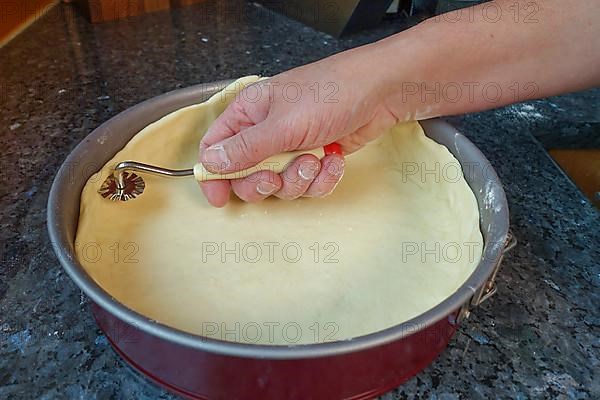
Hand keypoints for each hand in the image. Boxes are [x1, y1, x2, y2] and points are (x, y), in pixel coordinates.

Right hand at [198, 50, 399, 206]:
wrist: (382, 93)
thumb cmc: (331, 96)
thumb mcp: (283, 124)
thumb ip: (246, 149)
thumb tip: (210, 164)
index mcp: (249, 114)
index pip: (215, 148)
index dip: (214, 175)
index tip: (220, 198)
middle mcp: (266, 132)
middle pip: (246, 175)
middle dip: (264, 183)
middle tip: (277, 178)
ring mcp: (292, 147)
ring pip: (280, 184)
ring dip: (299, 179)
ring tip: (316, 158)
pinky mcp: (316, 159)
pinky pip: (308, 185)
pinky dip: (322, 178)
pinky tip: (334, 160)